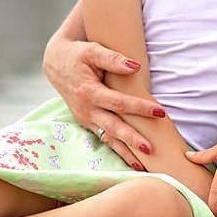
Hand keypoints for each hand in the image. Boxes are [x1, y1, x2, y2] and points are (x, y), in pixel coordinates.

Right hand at [43, 35, 164, 167]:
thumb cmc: (77, 55)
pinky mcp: (86, 122)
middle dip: (132, 139)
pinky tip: (130, 159)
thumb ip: (113, 59)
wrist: (55, 63)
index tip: (160, 112)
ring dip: (124, 152)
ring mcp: (85, 118)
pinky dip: (116, 149)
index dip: (139, 108)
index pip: (119, 103)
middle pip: (113, 127)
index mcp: (89, 92)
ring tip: (142, 165)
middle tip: (151, 149)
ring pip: (108, 138)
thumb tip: (135, 66)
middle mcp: (86, 109)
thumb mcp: (93, 51)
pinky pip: (103, 138)